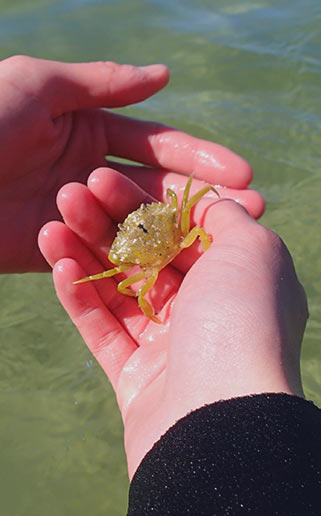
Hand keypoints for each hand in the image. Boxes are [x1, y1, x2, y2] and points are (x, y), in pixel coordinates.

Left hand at [0, 55, 263, 272]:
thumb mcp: (42, 86)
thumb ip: (103, 84)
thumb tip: (164, 76)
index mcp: (89, 130)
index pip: (157, 145)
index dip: (199, 159)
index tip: (240, 173)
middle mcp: (89, 174)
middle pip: (157, 188)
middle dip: (203, 199)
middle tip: (251, 211)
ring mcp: (77, 217)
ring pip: (138, 226)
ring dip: (180, 234)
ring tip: (223, 244)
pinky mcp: (60, 253)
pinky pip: (104, 256)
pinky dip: (137, 260)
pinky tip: (174, 269)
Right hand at [39, 169, 306, 478]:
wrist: (221, 420)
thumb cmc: (244, 323)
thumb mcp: (253, 251)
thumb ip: (228, 219)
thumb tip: (212, 201)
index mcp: (236, 280)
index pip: (182, 230)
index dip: (143, 203)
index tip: (105, 179)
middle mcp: (205, 311)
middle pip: (146, 257)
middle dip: (107, 223)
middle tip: (70, 194)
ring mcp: (170, 346)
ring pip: (118, 291)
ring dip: (83, 254)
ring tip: (51, 223)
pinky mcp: (136, 379)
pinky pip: (103, 330)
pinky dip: (80, 298)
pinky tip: (59, 265)